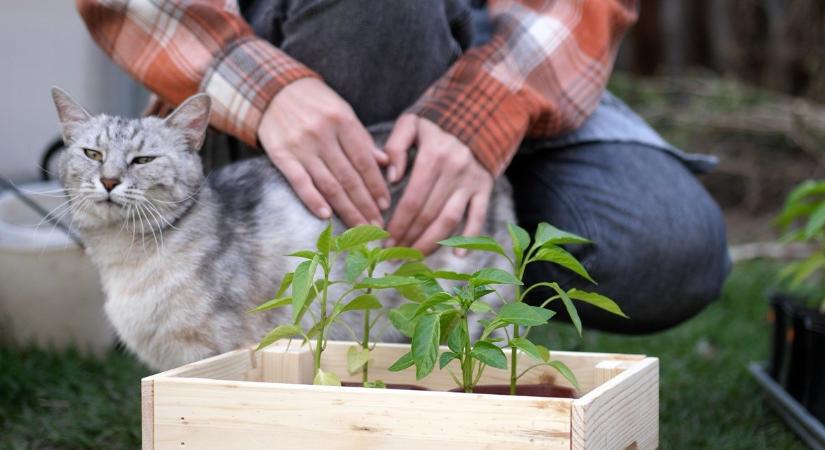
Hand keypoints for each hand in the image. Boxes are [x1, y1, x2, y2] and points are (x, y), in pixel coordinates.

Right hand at [258, 78, 389, 225]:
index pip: (364, 160)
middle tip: (377, 225)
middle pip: (349, 177)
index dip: (376, 185)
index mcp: (342, 120)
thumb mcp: (342, 110)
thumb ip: (362, 138)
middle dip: (365, 204)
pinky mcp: (281, 155)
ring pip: (328, 184)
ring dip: (346, 209)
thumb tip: (385, 163)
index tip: (385, 205)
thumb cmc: (314, 102)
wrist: (272, 90)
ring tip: (360, 227)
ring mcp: (301, 146)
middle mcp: (322, 134)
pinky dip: (313, 200)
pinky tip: (326, 216)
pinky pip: (300, 182)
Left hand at [385, 114, 493, 254]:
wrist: (481, 110)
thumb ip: (396, 147)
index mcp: (434, 155)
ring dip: (430, 243)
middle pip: (428, 215)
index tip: (384, 240)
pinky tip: (458, 256)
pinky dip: (469, 238)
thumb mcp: (412, 123)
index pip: (412, 199)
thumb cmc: (438, 120)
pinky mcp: (485, 187)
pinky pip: (478, 216)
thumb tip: (391, 178)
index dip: (398, 224)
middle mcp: (454, 170)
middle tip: (393, 254)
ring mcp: (472, 181)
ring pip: (449, 221)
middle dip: (408, 238)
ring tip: (413, 257)